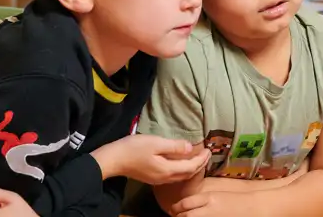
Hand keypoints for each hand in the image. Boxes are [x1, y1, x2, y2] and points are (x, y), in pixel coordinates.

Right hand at [92, 133, 210, 184]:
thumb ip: (174, 146)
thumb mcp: (156, 143)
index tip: (209, 149)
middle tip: (207, 154)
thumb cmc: (134, 149)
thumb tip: (190, 148)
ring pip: (181, 175)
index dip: (202, 159)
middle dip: (200, 164)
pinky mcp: (152, 177)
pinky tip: (182, 162)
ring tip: (198, 157)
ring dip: (192, 167)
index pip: (191, 166)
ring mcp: (158, 179)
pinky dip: (182, 169)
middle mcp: (165, 178)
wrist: (113, 160)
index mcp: (168, 169)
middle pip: (188, 173)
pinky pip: (174, 175)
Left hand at [171, 191, 264, 216]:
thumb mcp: (217, 194)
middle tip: (175, 215)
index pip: (185, 203)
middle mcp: (209, 209)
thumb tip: (185, 204)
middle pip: (185, 215)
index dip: (176, 207)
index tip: (173, 209)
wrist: (252, 207)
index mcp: (209, 197)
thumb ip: (202, 198)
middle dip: (178, 216)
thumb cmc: (235, 200)